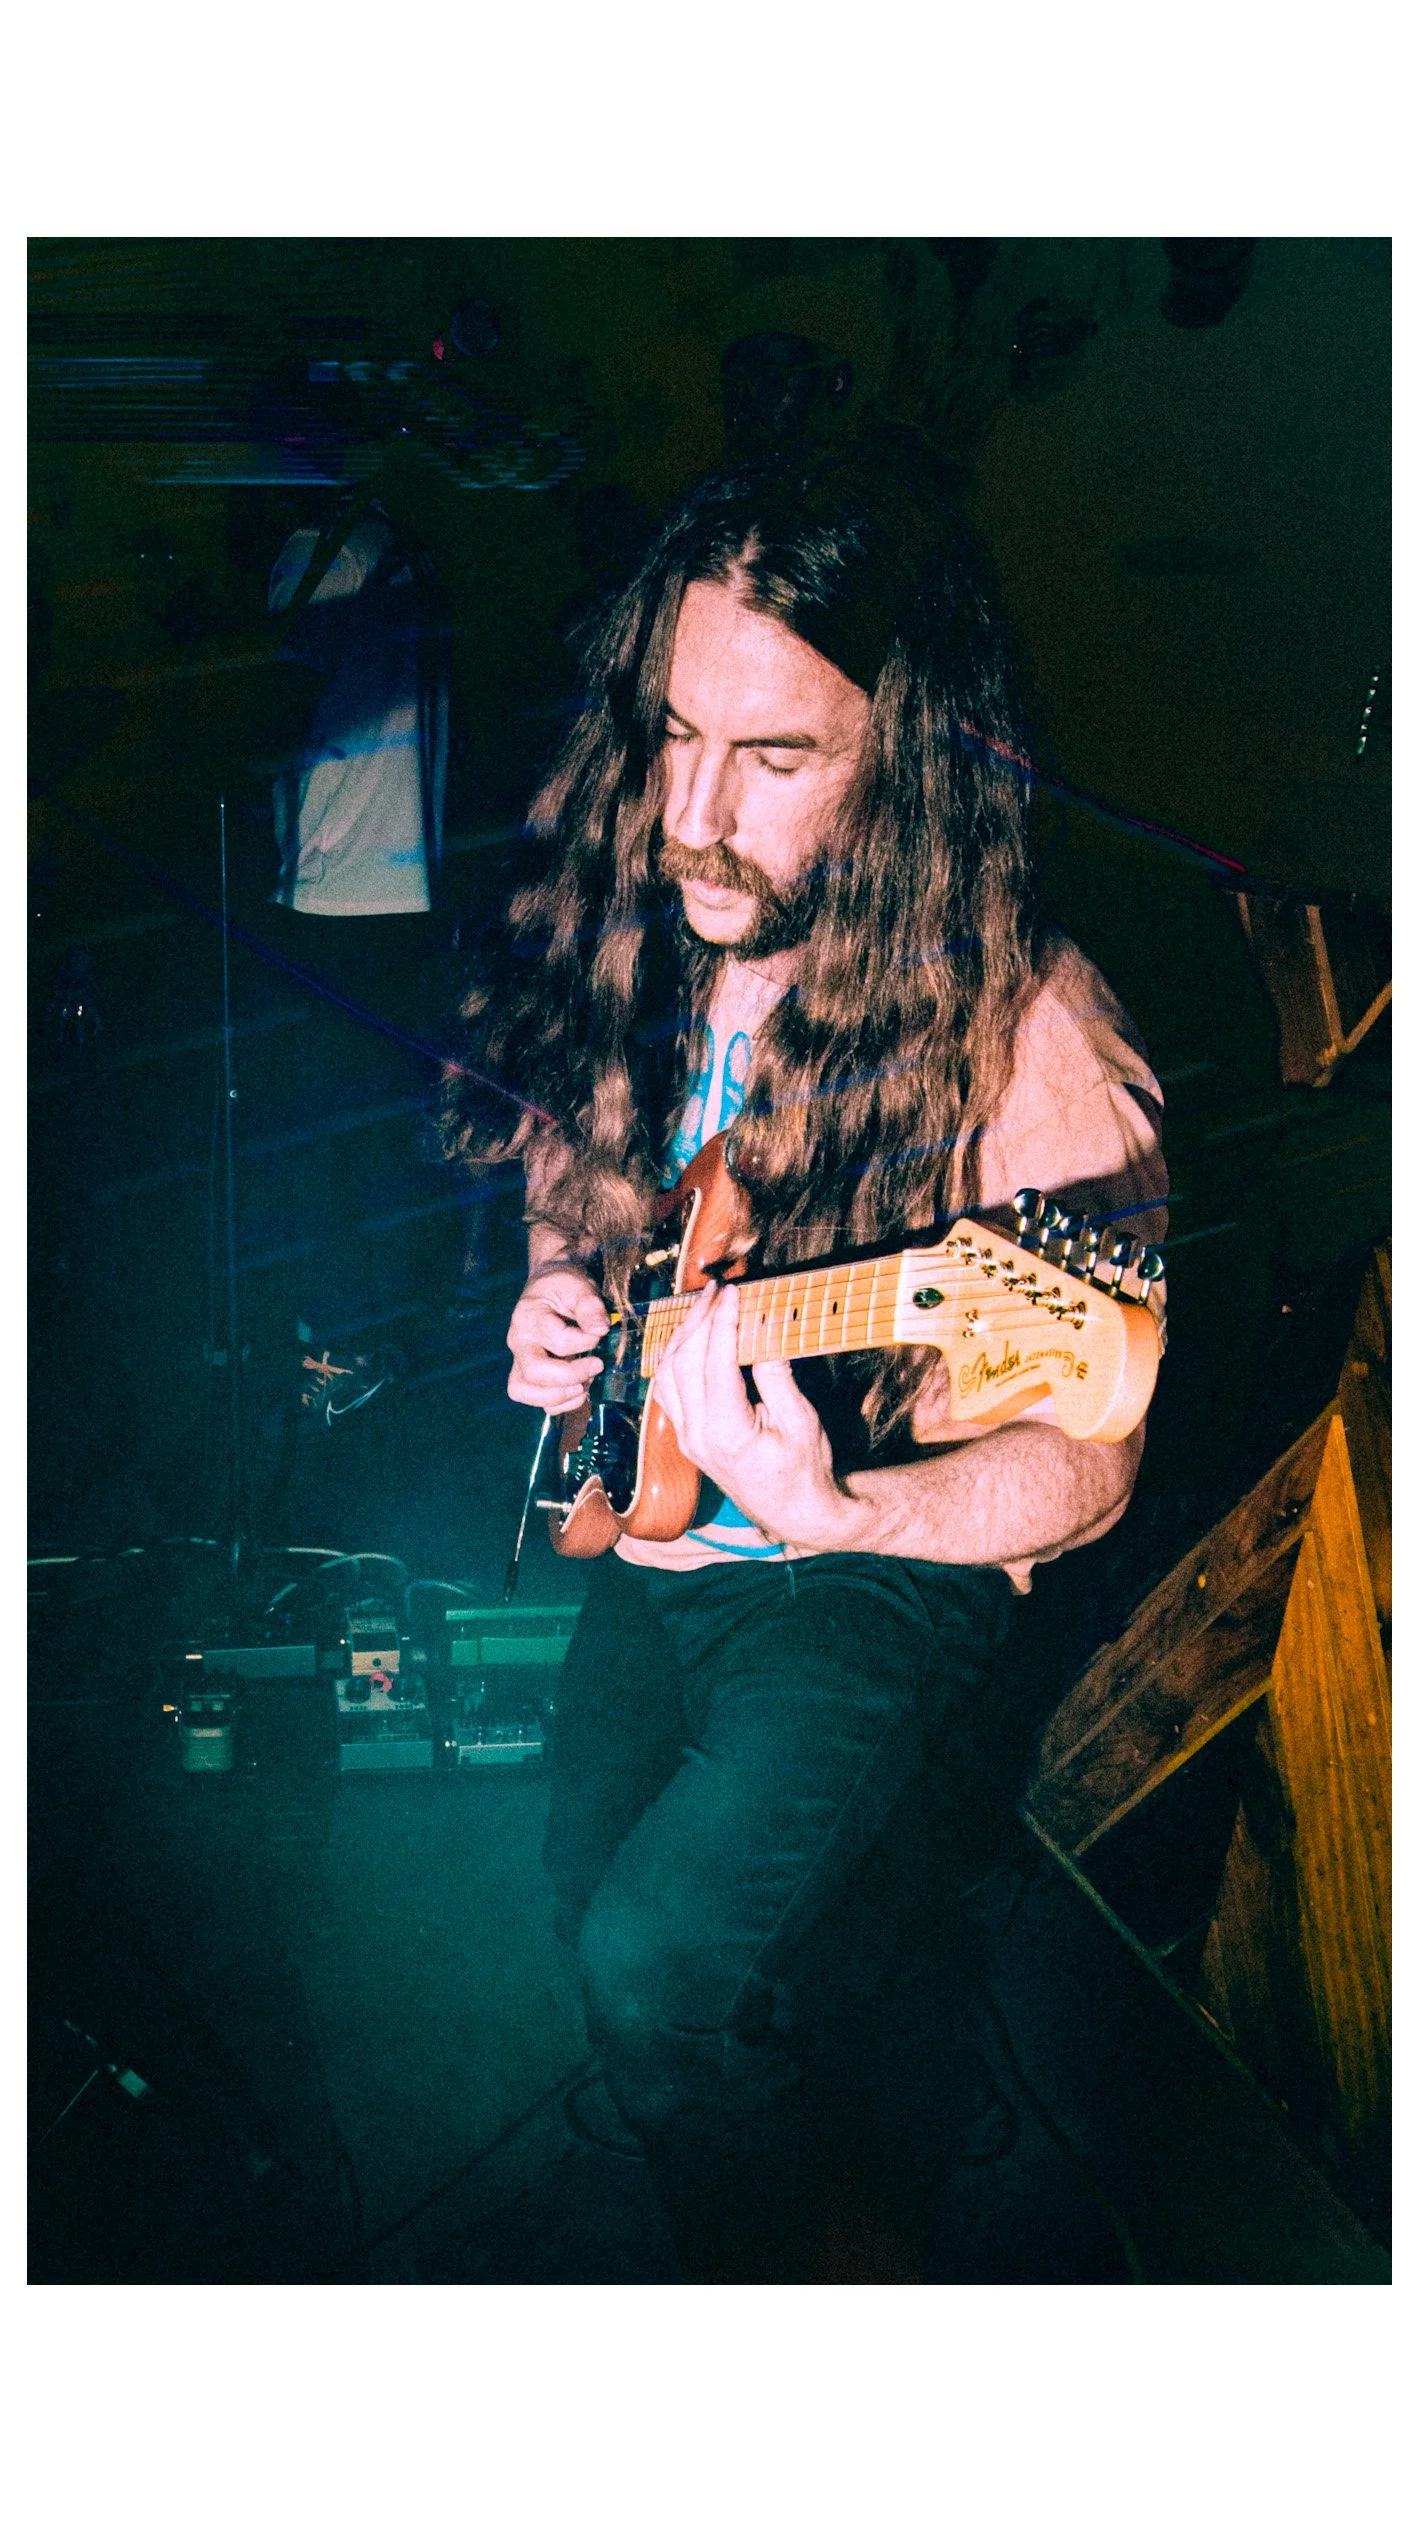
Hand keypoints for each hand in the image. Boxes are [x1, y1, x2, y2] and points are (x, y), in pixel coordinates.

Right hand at [506, 1266, 609, 1414]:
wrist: (549, 1287)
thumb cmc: (563, 1287)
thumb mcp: (577, 1285)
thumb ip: (589, 1305)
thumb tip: (600, 1329)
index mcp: (527, 1318)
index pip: (556, 1340)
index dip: (584, 1341)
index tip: (601, 1332)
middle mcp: (518, 1342)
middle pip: (534, 1373)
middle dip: (570, 1376)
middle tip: (597, 1365)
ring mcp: (520, 1361)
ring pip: (525, 1391)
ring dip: (561, 1395)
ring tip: (586, 1383)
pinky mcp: (529, 1375)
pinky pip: (537, 1401)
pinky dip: (561, 1403)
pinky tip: (580, 1389)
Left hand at [651, 1281, 863, 1551]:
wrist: (794, 1512)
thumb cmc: (804, 1470)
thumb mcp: (800, 1421)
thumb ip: (776, 1374)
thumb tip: (764, 1326)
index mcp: (727, 1433)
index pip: (715, 1363)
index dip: (722, 1322)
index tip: (733, 1293)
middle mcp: (697, 1435)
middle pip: (683, 1363)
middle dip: (698, 1321)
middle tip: (717, 1292)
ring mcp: (687, 1438)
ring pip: (667, 1374)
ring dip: (682, 1336)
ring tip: (703, 1307)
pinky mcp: (687, 1437)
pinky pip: (667, 1390)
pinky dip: (675, 1358)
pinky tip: (691, 1339)